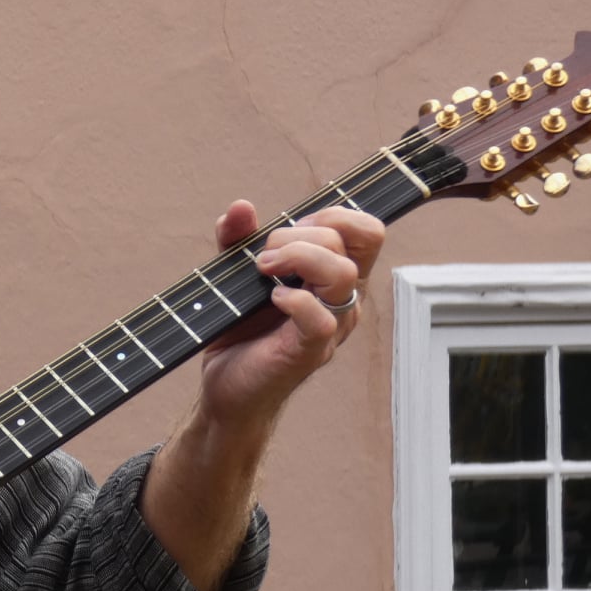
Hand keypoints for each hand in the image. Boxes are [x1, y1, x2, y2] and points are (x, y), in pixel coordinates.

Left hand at [197, 200, 385, 431]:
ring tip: (262, 272)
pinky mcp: (310, 351)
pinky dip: (293, 301)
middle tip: (264, 257)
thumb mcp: (236, 273)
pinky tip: (272, 299)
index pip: (366, 230)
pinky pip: (320, 319)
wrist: (224, 384)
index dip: (332, 217)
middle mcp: (343, 299)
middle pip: (356, 242)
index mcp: (335, 277)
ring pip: (343, 274)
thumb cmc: (241, 330)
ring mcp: (332, 326)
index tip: (291, 230)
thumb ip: (237, 238)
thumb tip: (241, 207)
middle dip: (300, 235)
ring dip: (296, 259)